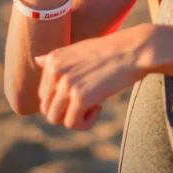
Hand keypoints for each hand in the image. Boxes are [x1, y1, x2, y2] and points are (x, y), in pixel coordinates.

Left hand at [33, 23, 154, 129]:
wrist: (135, 49)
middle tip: (89, 104)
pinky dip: (85, 123)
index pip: (44, 94)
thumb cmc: (112, 49)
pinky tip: (99, 108)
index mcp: (53, 59)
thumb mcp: (80, 49)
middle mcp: (55, 71)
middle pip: (47, 108)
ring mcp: (66, 84)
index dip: (63, 100)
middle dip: (66, 111)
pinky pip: (72, 123)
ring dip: (74, 119)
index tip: (84, 92)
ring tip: (93, 107)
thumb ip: (58, 58)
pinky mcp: (80, 97)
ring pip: (55, 118)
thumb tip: (37, 59)